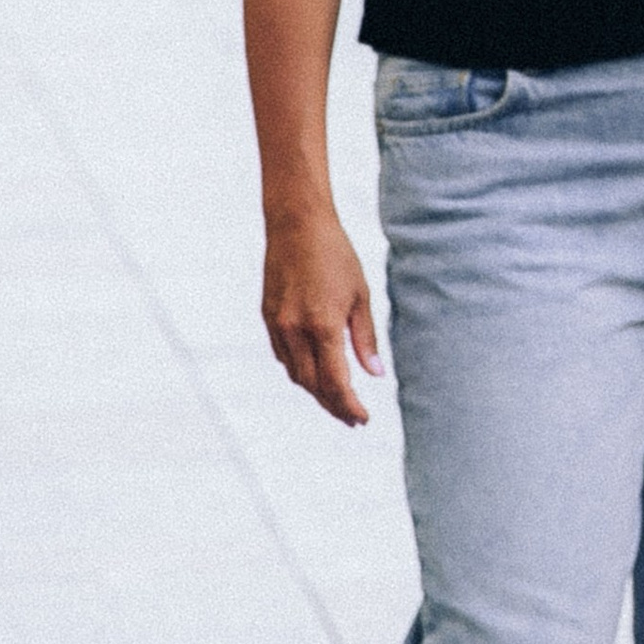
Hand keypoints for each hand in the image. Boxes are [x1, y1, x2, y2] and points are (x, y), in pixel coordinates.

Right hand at [261, 209, 385, 425]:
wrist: (296, 225)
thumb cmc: (336, 255)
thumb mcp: (360, 295)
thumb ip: (365, 338)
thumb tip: (375, 374)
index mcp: (323, 326)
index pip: (336, 382)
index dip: (349, 406)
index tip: (362, 419)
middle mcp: (296, 331)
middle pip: (313, 385)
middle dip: (333, 405)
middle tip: (351, 418)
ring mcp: (278, 325)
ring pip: (295, 374)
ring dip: (315, 391)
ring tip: (336, 399)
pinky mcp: (268, 317)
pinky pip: (283, 356)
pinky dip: (300, 369)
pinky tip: (314, 371)